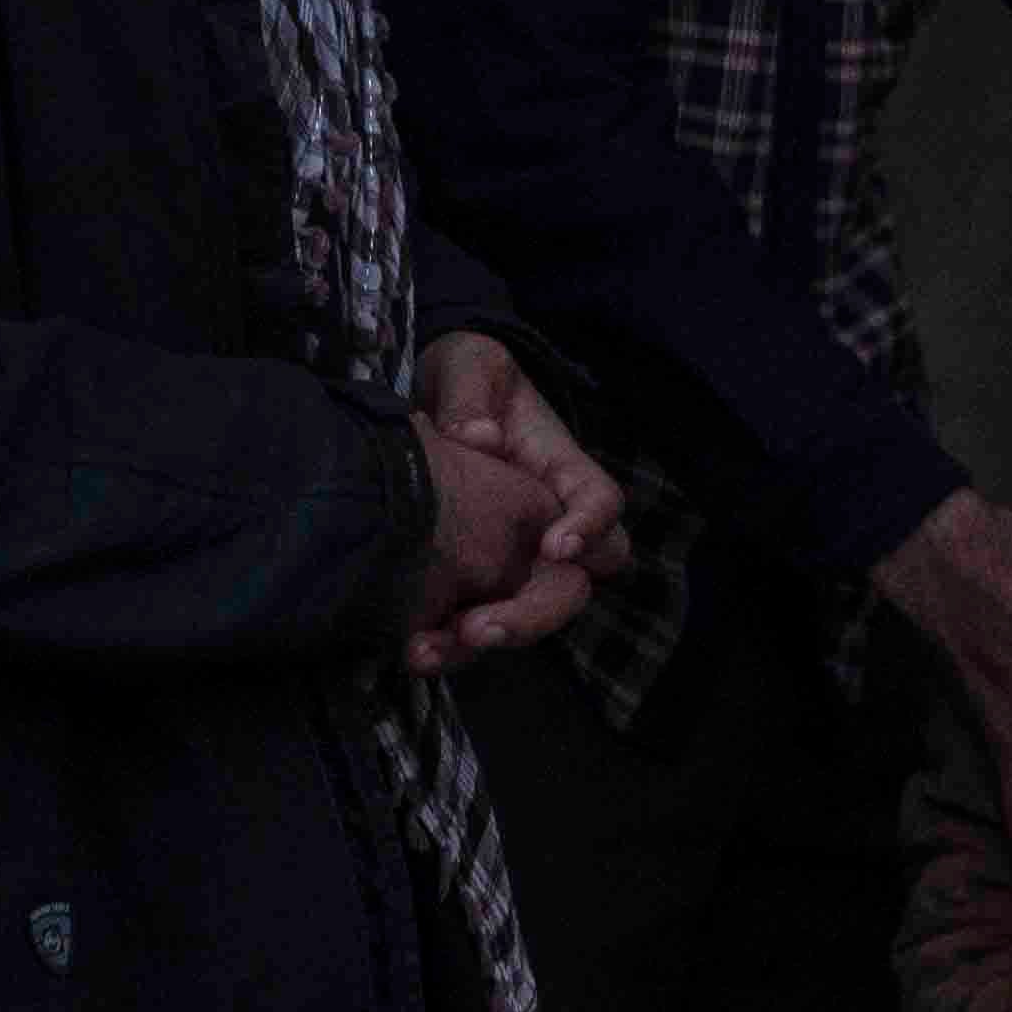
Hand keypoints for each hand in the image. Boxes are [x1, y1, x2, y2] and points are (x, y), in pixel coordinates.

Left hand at [402, 337, 624, 667]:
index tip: (553, 548)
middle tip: (484, 626)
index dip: (587, 529)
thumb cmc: (469, 376)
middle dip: (534, 613)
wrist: (432, 400)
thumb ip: (474, 391)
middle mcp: (549, 522)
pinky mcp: (477, 575)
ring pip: (527, 613)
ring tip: (434, 648)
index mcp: (562, 470)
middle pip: (574, 583)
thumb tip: (479, 437)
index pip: (599, 502)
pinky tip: (412, 649)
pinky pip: (478, 617)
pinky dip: (449, 641)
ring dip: (488, 637)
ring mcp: (515, 555)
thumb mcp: (473, 363)